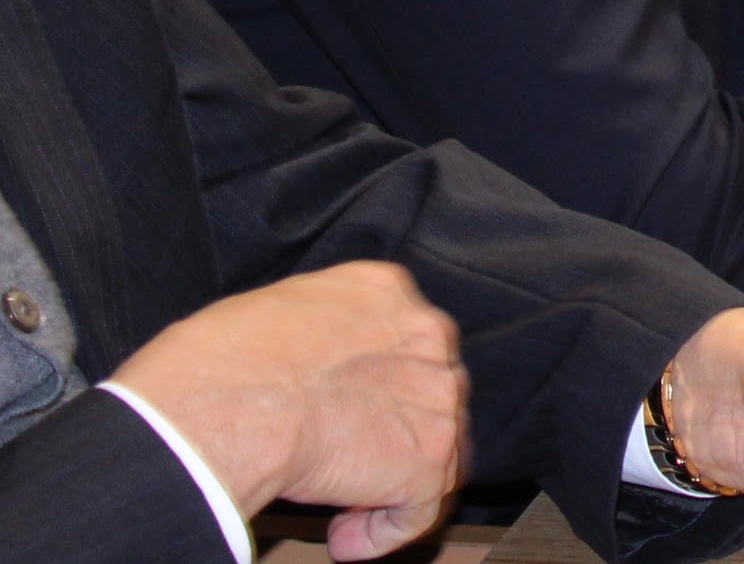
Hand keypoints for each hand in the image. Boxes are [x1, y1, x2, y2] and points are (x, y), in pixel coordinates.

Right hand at [109, 262, 468, 560]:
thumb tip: (293, 367)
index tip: (350, 412)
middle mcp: (426, 334)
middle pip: (432, 390)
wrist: (231, 406)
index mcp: (384, 290)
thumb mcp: (273, 310)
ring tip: (344, 513)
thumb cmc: (219, 362)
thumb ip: (311, 332)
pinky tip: (345, 540)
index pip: (403, 338)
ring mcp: (435, 396)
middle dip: (398, 431)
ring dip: (393, 485)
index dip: (382, 382)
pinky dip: (384, 532)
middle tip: (351, 462)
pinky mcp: (428, 459)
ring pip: (438, 449)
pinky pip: (420, 508)